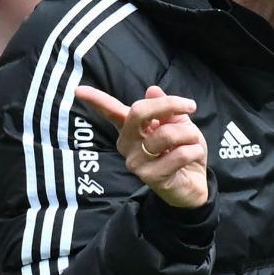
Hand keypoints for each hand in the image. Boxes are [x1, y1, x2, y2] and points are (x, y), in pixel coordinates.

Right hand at [75, 84, 208, 207]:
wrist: (194, 185)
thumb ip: (165, 110)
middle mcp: (127, 145)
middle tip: (190, 106)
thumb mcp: (179, 124)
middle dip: (168, 105)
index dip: (96, 100)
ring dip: (190, 133)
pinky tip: (193, 157)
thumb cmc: (183, 151)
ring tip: (192, 142)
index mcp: (131, 129)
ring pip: (166, 134)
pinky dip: (194, 150)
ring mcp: (136, 162)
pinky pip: (179, 154)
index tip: (78, 90)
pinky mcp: (150, 177)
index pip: (111, 112)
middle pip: (139, 112)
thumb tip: (152, 90)